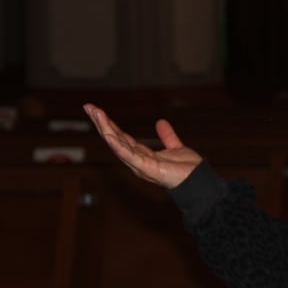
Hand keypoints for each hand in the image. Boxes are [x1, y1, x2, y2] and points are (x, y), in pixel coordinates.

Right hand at [83, 103, 201, 188]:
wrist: (199, 180)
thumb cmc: (187, 169)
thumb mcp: (175, 147)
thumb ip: (167, 136)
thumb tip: (160, 122)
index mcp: (141, 155)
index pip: (121, 137)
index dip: (109, 124)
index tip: (98, 111)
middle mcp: (136, 160)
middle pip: (114, 139)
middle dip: (101, 123)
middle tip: (89, 107)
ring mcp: (140, 165)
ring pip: (118, 145)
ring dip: (106, 129)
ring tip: (96, 115)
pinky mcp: (146, 168)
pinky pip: (129, 155)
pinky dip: (118, 145)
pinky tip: (109, 135)